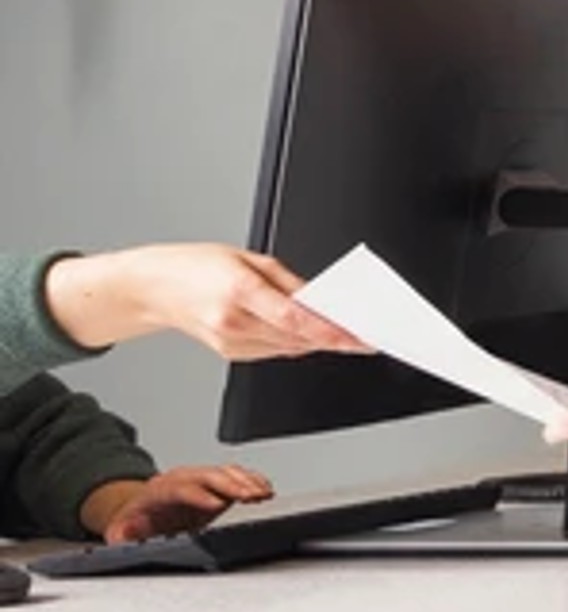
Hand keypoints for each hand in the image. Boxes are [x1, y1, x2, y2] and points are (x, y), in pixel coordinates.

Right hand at [45, 245, 364, 362]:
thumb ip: (289, 282)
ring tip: (353, 336)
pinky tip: (314, 335)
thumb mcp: (248, 258)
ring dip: (321, 342)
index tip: (359, 336)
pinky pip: (275, 350)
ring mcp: (230, 342)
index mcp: (239, 292)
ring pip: (290, 347)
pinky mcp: (230, 353)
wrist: (151, 287)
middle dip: (336, 338)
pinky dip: (297, 342)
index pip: (295, 319)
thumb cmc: (195, 265)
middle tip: (371, 335)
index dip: (331, 331)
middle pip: (298, 337)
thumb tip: (322, 299)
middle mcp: (233, 322)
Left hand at [81, 463, 274, 544]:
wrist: (142, 511)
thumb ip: (120, 535)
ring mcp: (201, 480)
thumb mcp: (120, 531)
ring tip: (263, 494)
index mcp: (159, 491)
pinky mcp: (217, 484)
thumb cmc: (137, 523)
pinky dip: (252, 480)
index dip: (199, 495)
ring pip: (224, 472)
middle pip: (209, 476)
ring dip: (246, 481)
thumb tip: (121, 536)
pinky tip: (264, 489)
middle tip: (251, 496)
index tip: (217, 504)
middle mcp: (182, 480)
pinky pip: (236, 475)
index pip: (180, 488)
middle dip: (232, 485)